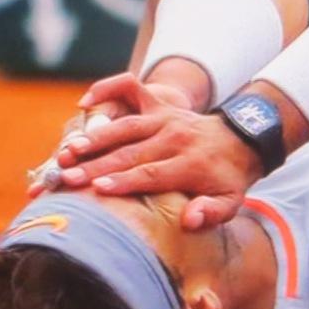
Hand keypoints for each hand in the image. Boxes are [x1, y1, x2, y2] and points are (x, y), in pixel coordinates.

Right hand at [63, 73, 262, 229]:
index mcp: (191, 164)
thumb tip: (190, 220)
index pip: (152, 173)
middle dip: (97, 165)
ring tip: (68, 150)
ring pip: (124, 126)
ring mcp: (165, 117)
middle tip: (68, 177)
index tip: (98, 189)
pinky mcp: (157, 103)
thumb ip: (212, 212)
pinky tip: (83, 103)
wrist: (240, 140)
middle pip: (131, 152)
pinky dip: (107, 89)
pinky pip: (130, 88)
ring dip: (95, 138)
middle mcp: (175, 137)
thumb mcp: (230, 202)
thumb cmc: (227, 179)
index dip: (125, 181)